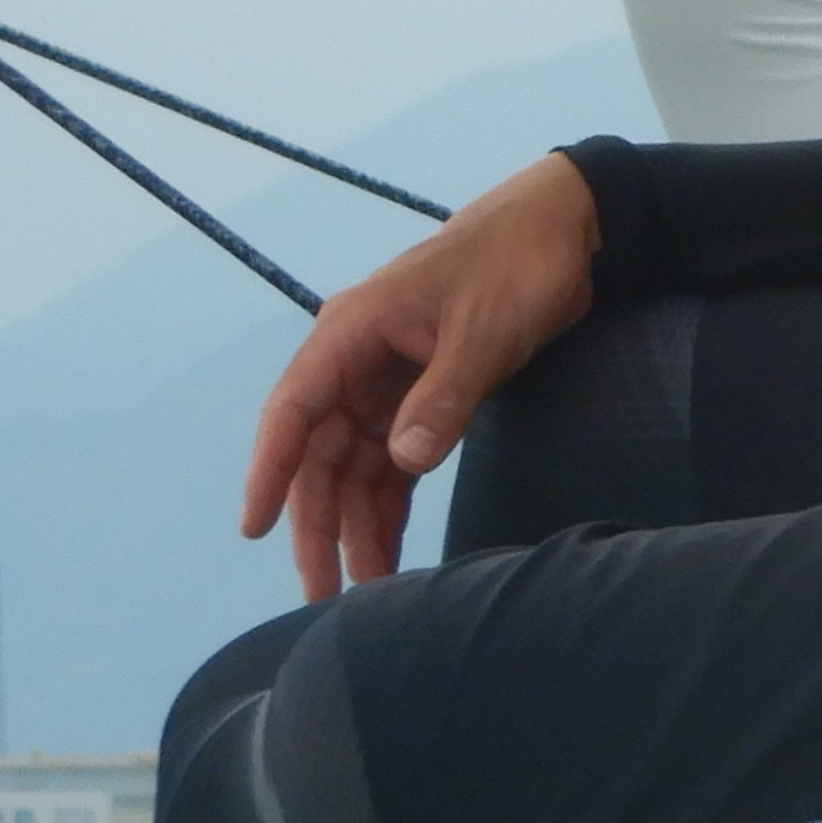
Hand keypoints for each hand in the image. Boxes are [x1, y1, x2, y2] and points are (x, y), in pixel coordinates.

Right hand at [241, 152, 599, 601]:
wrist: (566, 229)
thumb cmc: (515, 265)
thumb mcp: (481, 333)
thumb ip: (443, 399)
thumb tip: (402, 461)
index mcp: (352, 332)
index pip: (294, 410)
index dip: (270, 472)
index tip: (255, 528)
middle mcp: (357, 360)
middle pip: (320, 453)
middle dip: (319, 523)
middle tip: (324, 593)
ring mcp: (388, 380)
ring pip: (354, 466)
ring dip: (356, 524)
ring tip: (365, 591)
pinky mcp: (424, 395)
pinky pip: (393, 460)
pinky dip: (390, 504)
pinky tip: (389, 549)